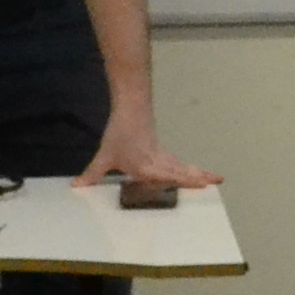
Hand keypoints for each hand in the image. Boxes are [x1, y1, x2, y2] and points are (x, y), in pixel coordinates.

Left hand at [73, 117, 215, 190]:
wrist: (130, 107)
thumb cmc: (119, 132)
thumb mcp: (105, 155)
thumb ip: (92, 174)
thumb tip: (77, 187)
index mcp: (146, 166)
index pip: (168, 176)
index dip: (184, 180)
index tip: (202, 184)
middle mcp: (158, 162)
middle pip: (181, 171)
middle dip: (198, 177)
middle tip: (217, 181)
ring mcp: (161, 154)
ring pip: (182, 166)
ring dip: (197, 172)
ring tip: (213, 178)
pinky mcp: (160, 149)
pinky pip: (177, 162)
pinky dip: (186, 168)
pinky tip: (190, 170)